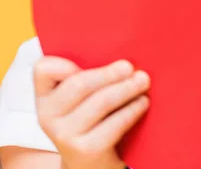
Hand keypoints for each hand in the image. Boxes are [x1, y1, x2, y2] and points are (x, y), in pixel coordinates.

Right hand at [34, 56, 150, 168]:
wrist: (89, 163)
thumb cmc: (90, 119)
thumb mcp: (80, 98)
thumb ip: (88, 76)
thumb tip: (120, 59)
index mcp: (45, 96)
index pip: (44, 70)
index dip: (62, 63)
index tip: (87, 56)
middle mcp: (48, 116)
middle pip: (79, 84)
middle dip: (108, 74)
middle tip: (129, 67)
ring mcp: (65, 136)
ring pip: (101, 102)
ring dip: (126, 89)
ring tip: (143, 81)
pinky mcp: (86, 150)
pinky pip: (114, 124)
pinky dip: (131, 110)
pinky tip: (142, 102)